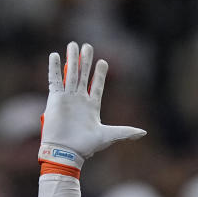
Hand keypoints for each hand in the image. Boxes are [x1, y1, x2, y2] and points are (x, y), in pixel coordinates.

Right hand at [39, 42, 145, 174]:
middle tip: (87, 46)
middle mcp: (79, 100)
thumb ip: (125, 132)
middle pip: (83, 75)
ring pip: (70, 74)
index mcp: (92, 106)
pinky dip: (54, 69)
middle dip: (85, 61)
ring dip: (72, 60)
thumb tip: (143, 133)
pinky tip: (54, 56)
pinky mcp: (55, 99)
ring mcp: (67, 98)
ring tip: (73, 45)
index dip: (100, 74)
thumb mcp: (108, 136)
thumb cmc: (86, 146)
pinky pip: (54, 80)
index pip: (97, 86)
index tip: (103, 61)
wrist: (66, 151)